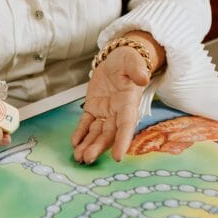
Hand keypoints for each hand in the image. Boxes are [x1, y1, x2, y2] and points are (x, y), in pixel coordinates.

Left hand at [71, 44, 152, 162]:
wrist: (119, 59)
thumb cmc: (129, 61)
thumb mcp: (133, 61)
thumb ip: (138, 70)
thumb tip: (142, 77)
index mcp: (129, 103)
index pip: (127, 125)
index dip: (122, 140)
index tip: (118, 156)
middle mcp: (118, 112)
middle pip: (108, 133)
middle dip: (98, 147)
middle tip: (87, 158)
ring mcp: (105, 112)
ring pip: (96, 132)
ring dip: (88, 145)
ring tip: (78, 157)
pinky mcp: (93, 108)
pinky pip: (86, 123)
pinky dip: (80, 133)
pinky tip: (74, 142)